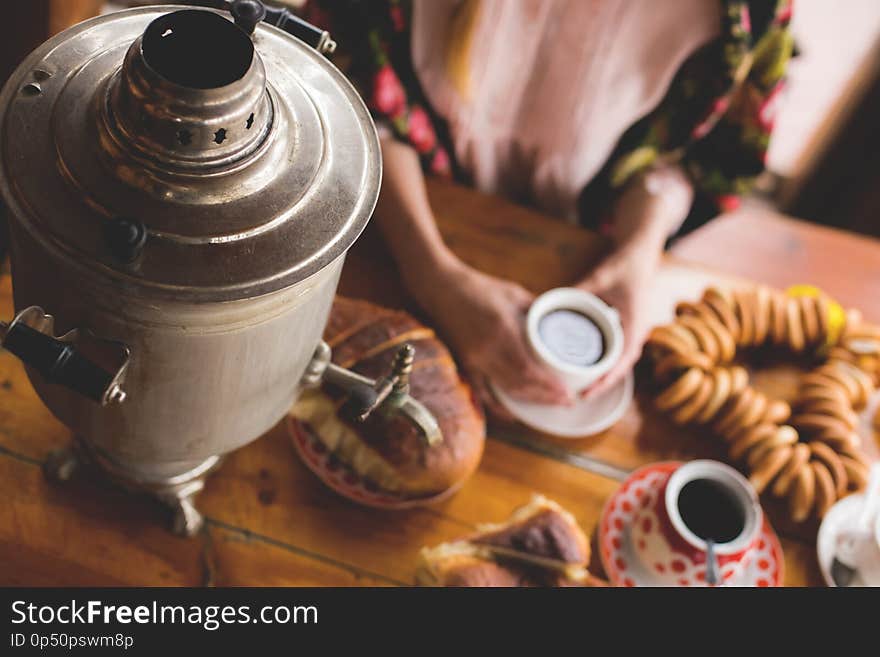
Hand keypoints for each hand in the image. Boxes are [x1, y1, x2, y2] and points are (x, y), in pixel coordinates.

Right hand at [416, 262, 571, 417]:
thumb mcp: (515, 294)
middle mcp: (486, 351)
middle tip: (567, 402)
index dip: (548, 387)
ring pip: (504, 392)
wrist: (442, 288)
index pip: (527, 370)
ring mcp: (473, 360)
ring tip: (550, 404)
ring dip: (528, 402)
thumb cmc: (480, 287)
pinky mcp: (465, 365)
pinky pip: (484, 393)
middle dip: (545, 398)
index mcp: (502, 331)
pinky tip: (515, 412)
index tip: (567, 393)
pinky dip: (500, 406)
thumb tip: (563, 322)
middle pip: (519, 386)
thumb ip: (538, 310)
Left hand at [578, 165, 692, 396]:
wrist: (639, 257)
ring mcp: (631, 333)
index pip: (623, 360)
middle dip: (601, 385)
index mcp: (635, 325)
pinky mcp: (623, 331)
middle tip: (578, 397)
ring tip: (579, 390)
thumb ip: (578, 289)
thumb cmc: (623, 267)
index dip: (607, 378)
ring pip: (618, 364)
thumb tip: (550, 300)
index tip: (590, 391)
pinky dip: (602, 366)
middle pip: (620, 369)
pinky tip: (584, 372)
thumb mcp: (599, 278)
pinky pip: (614, 354)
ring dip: (602, 378)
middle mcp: (635, 333)